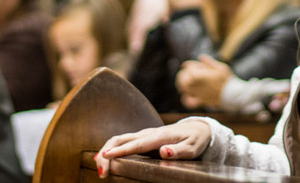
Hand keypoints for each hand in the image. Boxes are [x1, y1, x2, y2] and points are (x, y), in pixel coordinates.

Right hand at [95, 121, 211, 176]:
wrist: (198, 128)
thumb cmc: (196, 139)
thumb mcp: (193, 147)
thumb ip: (178, 151)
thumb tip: (163, 152)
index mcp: (159, 136)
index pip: (136, 144)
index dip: (120, 151)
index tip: (105, 157)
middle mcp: (148, 133)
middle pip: (121, 139)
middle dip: (107, 152)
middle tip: (101, 171)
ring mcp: (144, 135)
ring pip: (120, 140)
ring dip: (107, 151)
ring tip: (100, 168)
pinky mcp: (143, 139)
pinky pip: (124, 143)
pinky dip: (113, 150)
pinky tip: (106, 160)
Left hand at [176, 55, 231, 108]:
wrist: (233, 95)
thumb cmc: (227, 80)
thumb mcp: (220, 67)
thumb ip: (209, 62)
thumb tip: (200, 57)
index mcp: (201, 75)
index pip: (188, 68)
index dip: (188, 65)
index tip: (189, 65)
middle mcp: (197, 85)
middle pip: (183, 78)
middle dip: (182, 74)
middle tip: (184, 72)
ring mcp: (198, 93)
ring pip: (184, 89)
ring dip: (182, 84)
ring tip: (184, 82)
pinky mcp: (201, 101)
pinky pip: (190, 102)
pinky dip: (186, 100)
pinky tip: (186, 96)